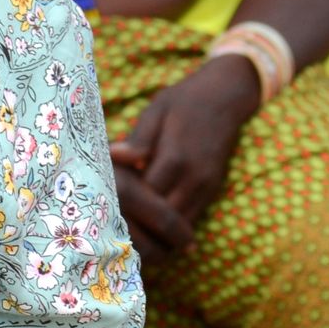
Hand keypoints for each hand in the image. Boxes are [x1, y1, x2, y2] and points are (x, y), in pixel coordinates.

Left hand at [108, 56, 261, 249]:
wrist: (225, 97)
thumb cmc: (184, 101)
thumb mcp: (157, 110)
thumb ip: (138, 138)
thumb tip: (113, 156)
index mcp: (176, 157)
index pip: (145, 196)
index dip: (124, 203)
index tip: (103, 203)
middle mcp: (194, 178)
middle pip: (162, 218)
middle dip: (137, 223)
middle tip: (112, 223)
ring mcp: (206, 187)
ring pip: (178, 226)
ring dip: (155, 231)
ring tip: (129, 229)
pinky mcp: (212, 191)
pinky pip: (191, 220)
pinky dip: (171, 229)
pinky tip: (151, 226)